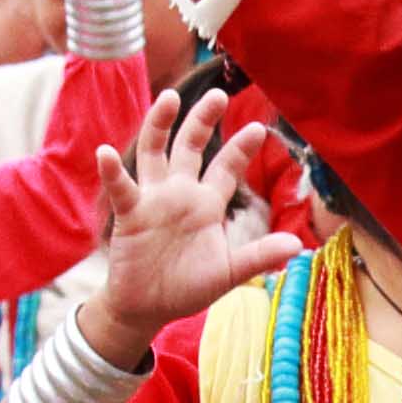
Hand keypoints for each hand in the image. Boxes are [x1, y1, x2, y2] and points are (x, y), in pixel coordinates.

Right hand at [82, 90, 291, 351]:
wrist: (148, 308)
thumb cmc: (188, 286)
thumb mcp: (229, 272)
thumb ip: (259, 256)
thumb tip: (297, 246)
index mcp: (207, 203)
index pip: (227, 167)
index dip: (241, 148)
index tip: (260, 128)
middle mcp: (180, 192)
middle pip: (190, 146)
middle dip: (203, 120)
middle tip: (219, 94)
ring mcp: (154, 199)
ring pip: (155, 152)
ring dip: (159, 125)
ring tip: (170, 98)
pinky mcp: (130, 213)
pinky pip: (122, 187)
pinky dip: (112, 170)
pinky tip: (104, 152)